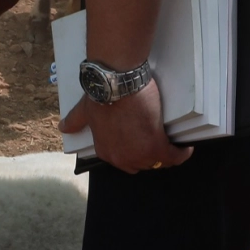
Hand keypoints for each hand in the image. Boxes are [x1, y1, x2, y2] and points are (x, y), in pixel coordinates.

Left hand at [58, 80, 191, 173]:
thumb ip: (76, 121)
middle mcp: (121, 159)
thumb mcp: (85, 111)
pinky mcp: (157, 146)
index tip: (143, 143)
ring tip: (172, 143)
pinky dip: (182, 153)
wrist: (117, 84)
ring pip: (159, 162)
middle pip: (143, 164)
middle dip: (150, 155)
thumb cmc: (101, 95)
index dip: (136, 153)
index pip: (126, 162)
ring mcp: (139, 154)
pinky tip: (186, 147)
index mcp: (105, 152)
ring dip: (166, 154)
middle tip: (157, 140)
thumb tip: (63, 127)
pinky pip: (174, 157)